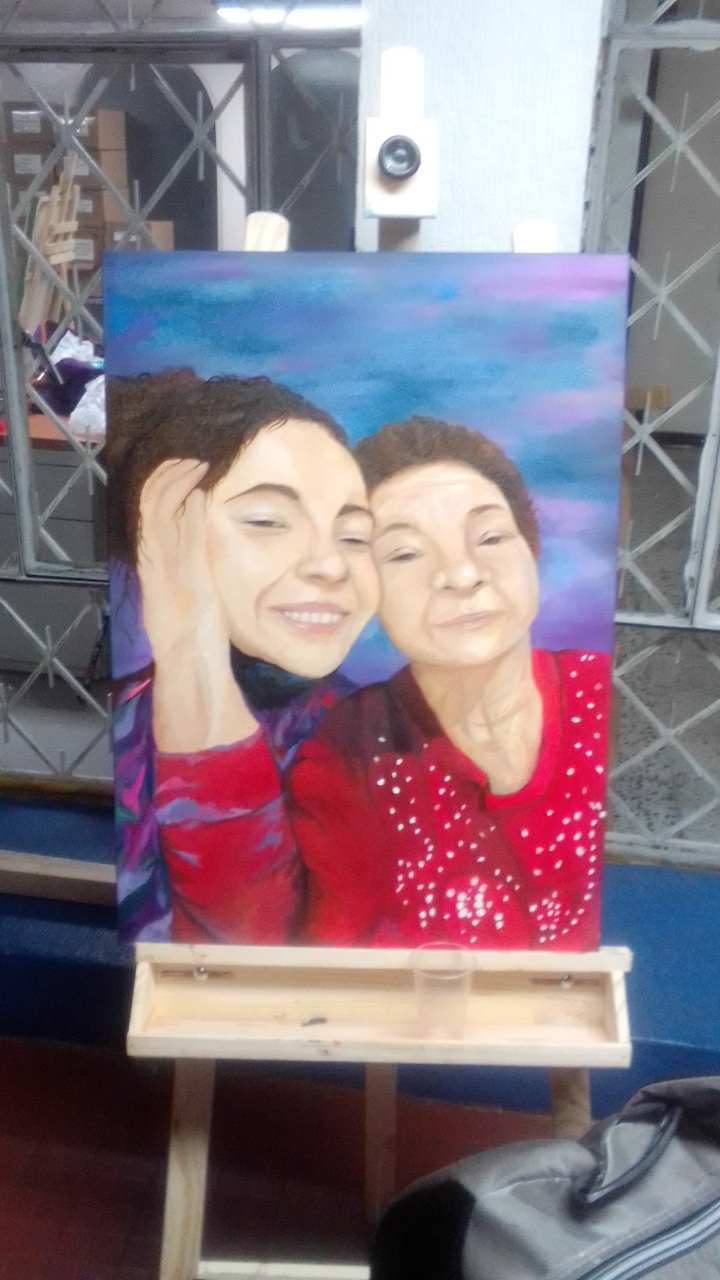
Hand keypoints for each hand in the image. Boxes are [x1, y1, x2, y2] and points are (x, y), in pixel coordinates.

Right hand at [137, 459, 257, 751]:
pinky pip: (170, 525)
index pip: (153, 507)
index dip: (168, 481)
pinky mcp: (171, 568)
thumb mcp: (199, 586)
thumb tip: (208, 532)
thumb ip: (198, 560)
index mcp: (159, 559)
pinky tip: (200, 489)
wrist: (189, 660)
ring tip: (199, 463)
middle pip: (150, 498)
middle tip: (195, 457)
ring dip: (178, 479)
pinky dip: (183, 502)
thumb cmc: (200, 631)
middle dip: (171, 471)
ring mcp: (160, 560)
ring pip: (157, 505)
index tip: (191, 465)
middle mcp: (154, 554)